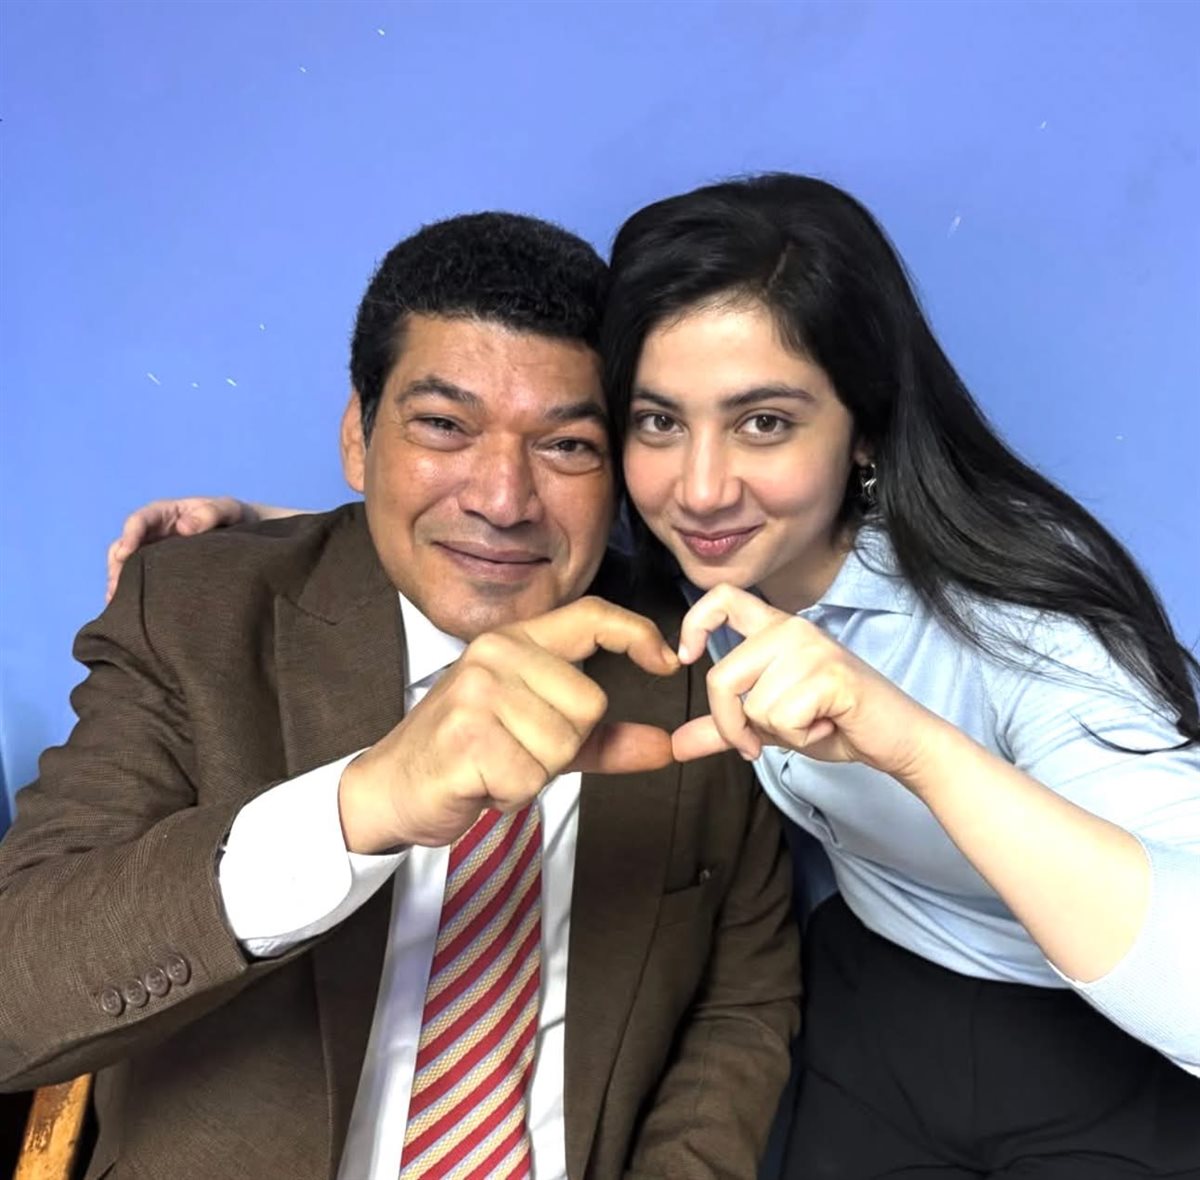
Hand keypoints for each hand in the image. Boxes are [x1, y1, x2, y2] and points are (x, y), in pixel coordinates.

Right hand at [106, 497, 255, 602]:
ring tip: (118, 604)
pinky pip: (142, 584)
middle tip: (116, 588)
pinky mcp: (163, 575)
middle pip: (124, 548)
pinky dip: (132, 596)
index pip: (140, 521)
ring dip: (119, 584)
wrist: (249, 539)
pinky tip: (130, 613)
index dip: (129, 535)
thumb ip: (211, 513)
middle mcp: (155, 534)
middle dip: (117, 566)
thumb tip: (184, 528)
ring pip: (127, 568)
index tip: (126, 553)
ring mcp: (156, 555)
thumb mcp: (229, 510)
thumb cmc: (238, 518)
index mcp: (166, 514)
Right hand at [338, 596, 679, 852]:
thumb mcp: (541, 740)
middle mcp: (496, 653)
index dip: (636, 632)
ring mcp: (478, 691)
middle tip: (514, 752)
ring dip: (534, 773)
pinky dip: (511, 794)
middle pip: (589, 703)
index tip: (668, 662)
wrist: (391, 787)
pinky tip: (480, 782)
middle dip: (562, 746)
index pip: (589, 615)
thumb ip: (603, 740)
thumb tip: (668, 747)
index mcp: (515, 642)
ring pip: (563, 743)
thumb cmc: (468, 756)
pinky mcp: (466, 735)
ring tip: (495, 765)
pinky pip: (531, 776)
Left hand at [672, 584, 936, 777]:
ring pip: (753, 705)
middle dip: (731, 725)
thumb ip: (725, 728)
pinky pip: (781, 719)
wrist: (897, 738)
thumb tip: (676, 745)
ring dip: (779, 732)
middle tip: (756, 744)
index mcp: (775, 629)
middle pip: (722, 677)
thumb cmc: (836, 722)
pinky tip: (828, 724)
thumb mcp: (770, 725)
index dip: (694, 624)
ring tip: (813, 721)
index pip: (722, 597)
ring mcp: (811, 648)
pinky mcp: (829, 674)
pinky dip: (801, 737)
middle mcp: (791, 629)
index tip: (685, 658)